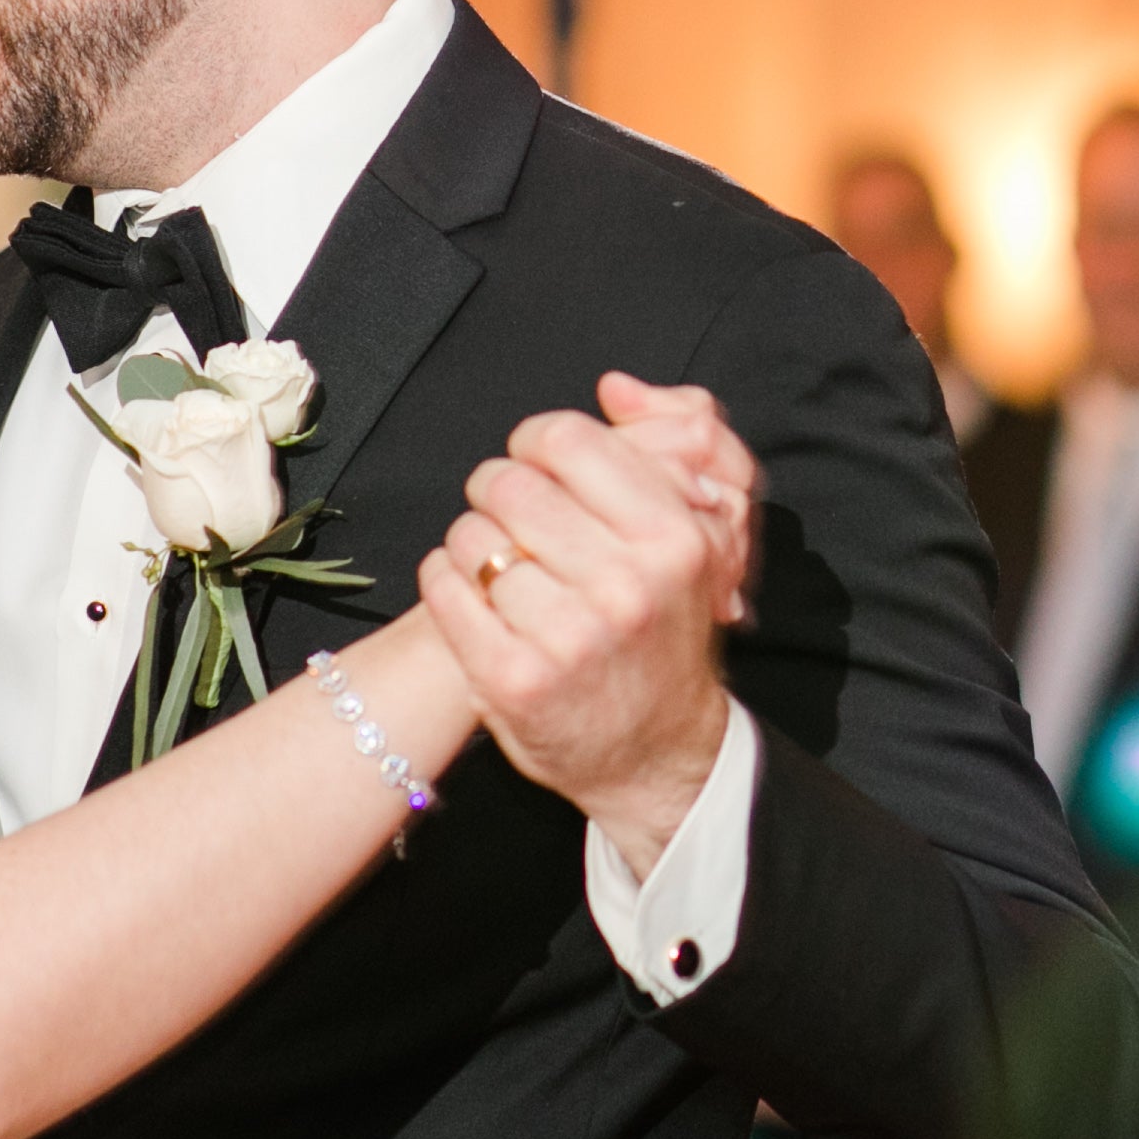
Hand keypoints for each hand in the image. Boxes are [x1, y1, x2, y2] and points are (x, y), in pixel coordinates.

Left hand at [419, 376, 752, 878]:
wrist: (659, 752)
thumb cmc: (665, 628)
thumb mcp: (695, 537)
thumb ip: (672, 445)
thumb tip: (615, 387)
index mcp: (673, 539)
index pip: (569, 440)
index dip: (536, 442)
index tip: (535, 463)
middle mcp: (625, 586)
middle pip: (509, 483)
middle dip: (496, 491)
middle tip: (508, 515)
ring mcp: (567, 638)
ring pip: (470, 536)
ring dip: (472, 543)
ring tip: (499, 567)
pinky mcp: (512, 681)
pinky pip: (443, 590)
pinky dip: (444, 582)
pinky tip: (471, 596)